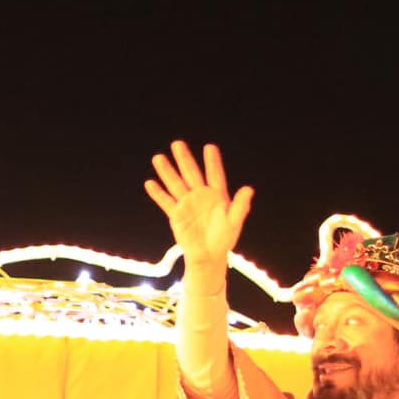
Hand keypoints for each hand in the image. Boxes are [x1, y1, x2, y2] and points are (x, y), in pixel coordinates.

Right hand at [145, 141, 253, 264]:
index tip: (209, 147)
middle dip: (184, 159)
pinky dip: (158, 193)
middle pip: (191, 173)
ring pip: (175, 184)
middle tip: (177, 143)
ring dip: (167, 171)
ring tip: (158, 158)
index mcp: (217, 195)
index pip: (214, 174)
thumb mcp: (234, 221)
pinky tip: (150, 183)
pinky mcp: (176, 215)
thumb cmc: (224, 238)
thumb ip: (240, 205)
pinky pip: (165, 202)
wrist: (208, 255)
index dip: (212, 162)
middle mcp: (200, 196)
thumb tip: (249, 189)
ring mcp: (187, 204)